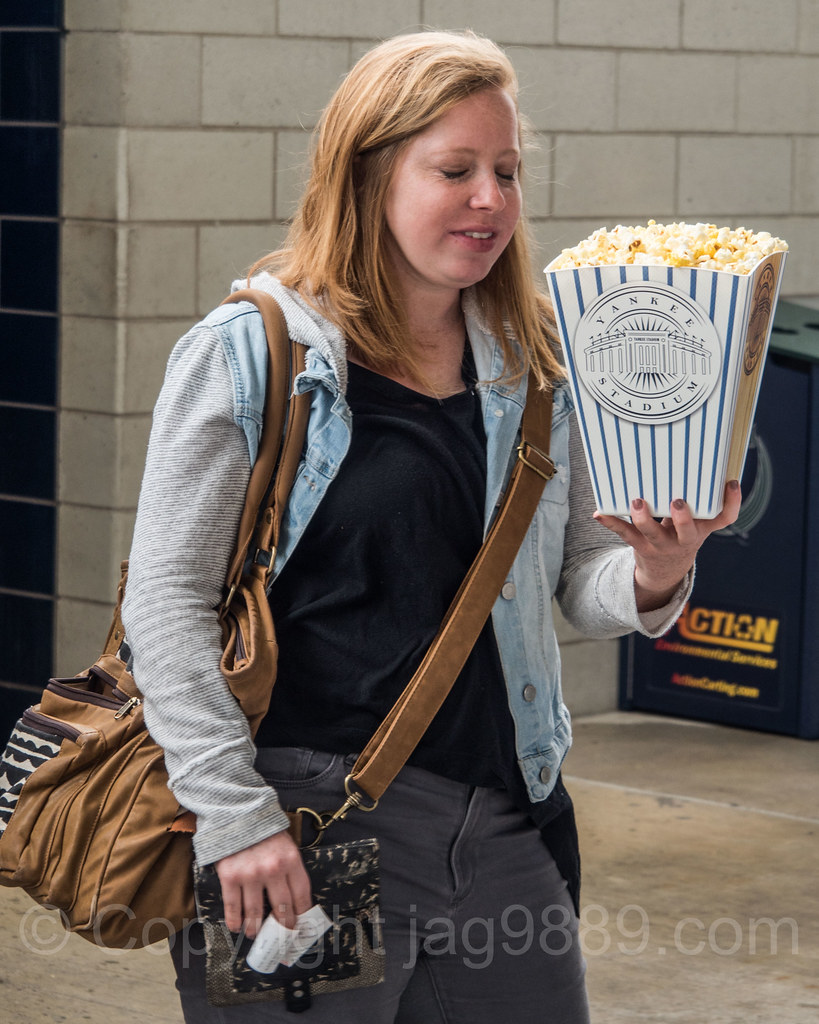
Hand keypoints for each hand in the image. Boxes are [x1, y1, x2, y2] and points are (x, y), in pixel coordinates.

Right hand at [215, 829, 311, 936]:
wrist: (235, 811)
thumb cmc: (262, 830)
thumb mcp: (285, 843)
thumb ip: (289, 867)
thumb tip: (293, 899)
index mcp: (291, 859)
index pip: (302, 895)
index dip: (302, 915)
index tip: (301, 927)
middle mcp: (273, 869)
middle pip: (282, 908)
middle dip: (283, 927)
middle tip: (281, 938)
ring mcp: (250, 874)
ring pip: (255, 913)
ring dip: (256, 928)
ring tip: (255, 934)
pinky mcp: (230, 876)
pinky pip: (233, 907)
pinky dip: (235, 921)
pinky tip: (237, 927)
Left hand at [593, 479, 741, 611]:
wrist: (666, 571)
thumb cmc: (680, 533)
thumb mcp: (695, 522)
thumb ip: (694, 499)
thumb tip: (687, 456)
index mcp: (702, 528)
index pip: (725, 518)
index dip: (732, 502)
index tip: (732, 482)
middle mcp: (685, 539)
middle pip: (688, 531)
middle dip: (683, 518)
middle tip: (677, 501)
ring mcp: (662, 545)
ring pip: (653, 534)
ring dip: (644, 518)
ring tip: (637, 502)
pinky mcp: (641, 546)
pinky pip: (625, 534)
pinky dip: (611, 522)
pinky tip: (599, 513)